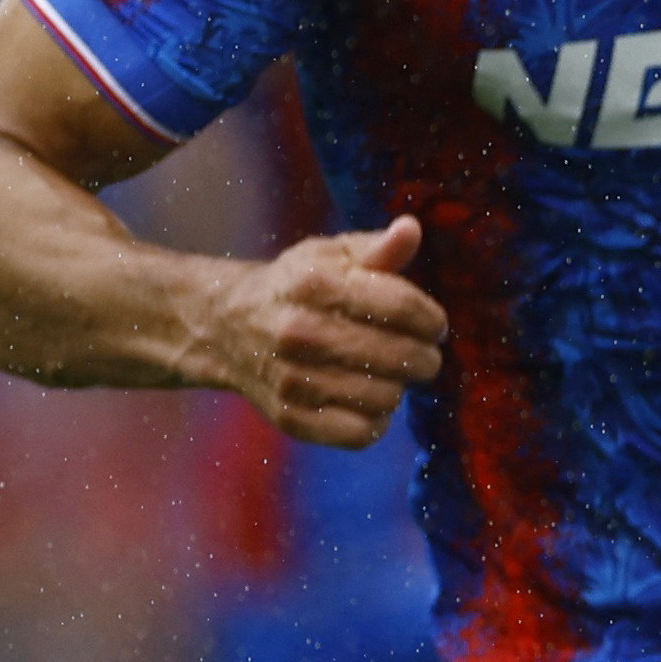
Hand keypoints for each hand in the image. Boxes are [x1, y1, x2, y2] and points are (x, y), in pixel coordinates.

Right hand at [207, 216, 445, 448]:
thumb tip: (410, 228)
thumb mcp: (330, 256)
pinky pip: (361, 433)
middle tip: (420, 353)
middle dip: (424, 357)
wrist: (226, 325)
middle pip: (401, 357)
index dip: (432, 319)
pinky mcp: (290, 417)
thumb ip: (377, 248)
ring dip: (398, 387)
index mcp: (313, 284)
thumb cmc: (295, 287)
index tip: (434, 325)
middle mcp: (299, 332)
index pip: (403, 306)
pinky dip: (376, 421)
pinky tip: (369, 400)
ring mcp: (292, 379)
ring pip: (387, 398)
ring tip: (386, 373)